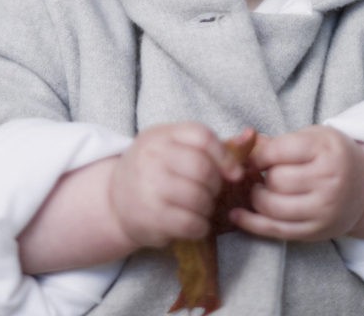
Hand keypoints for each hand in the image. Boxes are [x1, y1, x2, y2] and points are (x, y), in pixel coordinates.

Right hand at [109, 122, 243, 248]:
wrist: (113, 201)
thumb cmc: (153, 171)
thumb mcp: (173, 148)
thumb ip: (209, 145)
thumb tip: (250, 137)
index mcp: (160, 136)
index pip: (201, 136)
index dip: (224, 155)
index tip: (233, 173)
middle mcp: (151, 157)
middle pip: (202, 168)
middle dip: (216, 185)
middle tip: (212, 193)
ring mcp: (148, 187)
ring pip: (198, 197)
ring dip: (208, 207)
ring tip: (202, 208)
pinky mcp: (149, 217)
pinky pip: (189, 223)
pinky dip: (200, 226)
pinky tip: (196, 224)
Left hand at [229, 125, 363, 241]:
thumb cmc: (331, 157)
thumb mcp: (311, 138)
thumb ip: (277, 142)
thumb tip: (240, 144)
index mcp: (326, 150)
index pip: (278, 152)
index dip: (257, 155)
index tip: (254, 158)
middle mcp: (328, 181)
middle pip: (275, 180)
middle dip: (261, 176)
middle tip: (263, 174)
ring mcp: (323, 209)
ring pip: (273, 207)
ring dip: (257, 198)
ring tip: (259, 189)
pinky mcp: (316, 232)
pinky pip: (276, 230)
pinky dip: (252, 224)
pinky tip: (237, 215)